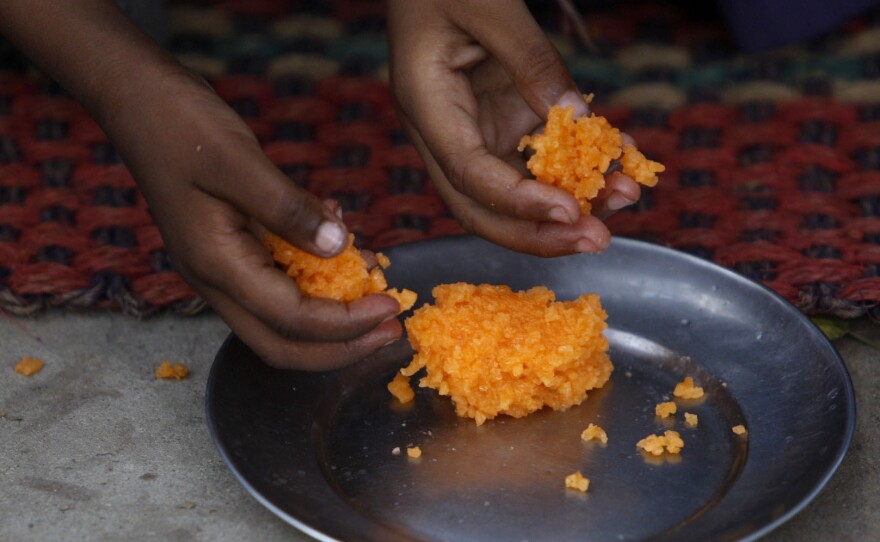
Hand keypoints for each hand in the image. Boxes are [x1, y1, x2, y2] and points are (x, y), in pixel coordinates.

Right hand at [109, 69, 402, 369]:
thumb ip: (290, 210)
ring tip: (378, 291)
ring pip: (282, 320)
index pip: (291, 320)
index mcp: (215, 265)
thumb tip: (340, 247)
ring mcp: (221, 268)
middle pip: (284, 344)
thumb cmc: (181, 125)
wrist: (138, 101)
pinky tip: (345, 245)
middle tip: (392, 328)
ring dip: (333, 316)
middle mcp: (216, 279)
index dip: (347, 323)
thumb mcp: (240, 162)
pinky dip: (317, 276)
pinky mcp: (231, 250)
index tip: (391, 307)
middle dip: (343, 345)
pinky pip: (279, 281)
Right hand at [387, 0, 640, 255]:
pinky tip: (621, 163)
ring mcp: (475, 128)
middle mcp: (446, 130)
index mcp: (427, 105)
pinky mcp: (501, 118)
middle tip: (598, 239)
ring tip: (626, 195)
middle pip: (483, 206)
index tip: (572, 212)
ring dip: (570, 203)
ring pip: (516, 191)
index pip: (468, 173)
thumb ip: (530, 60)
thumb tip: (571, 119)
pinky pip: (540, 157)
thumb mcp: (491, 5)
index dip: (519, 202)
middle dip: (540, 233)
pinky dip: (580, 167)